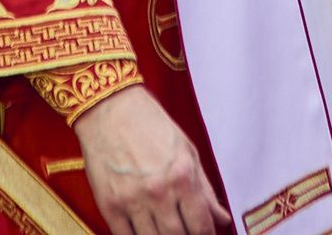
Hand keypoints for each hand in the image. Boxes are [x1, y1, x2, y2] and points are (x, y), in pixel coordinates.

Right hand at [73, 86, 229, 234]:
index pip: (201, 225)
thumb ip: (205, 189)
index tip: (203, 233)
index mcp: (182, 176)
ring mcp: (131, 200)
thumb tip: (222, 218)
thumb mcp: (187, 151)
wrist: (109, 108)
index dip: (205, 234)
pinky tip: (143, 229)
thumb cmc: (150, 124)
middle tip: (183, 230)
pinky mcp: (109, 204)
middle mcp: (158, 191)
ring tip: (164, 228)